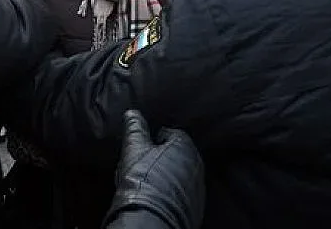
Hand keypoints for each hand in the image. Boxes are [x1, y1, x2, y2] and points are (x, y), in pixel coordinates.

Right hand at [105, 110, 204, 228]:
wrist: (152, 218)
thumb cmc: (143, 179)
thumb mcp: (134, 148)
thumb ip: (135, 128)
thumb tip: (132, 113)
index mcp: (184, 146)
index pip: (171, 133)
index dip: (155, 139)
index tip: (144, 146)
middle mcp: (196, 164)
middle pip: (178, 155)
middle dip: (163, 157)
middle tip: (144, 164)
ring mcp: (198, 188)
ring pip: (181, 175)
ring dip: (169, 176)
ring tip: (149, 183)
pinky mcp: (196, 207)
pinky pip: (183, 194)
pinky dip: (173, 193)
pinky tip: (158, 197)